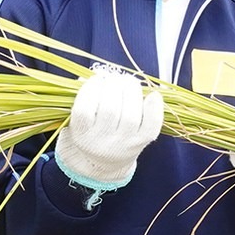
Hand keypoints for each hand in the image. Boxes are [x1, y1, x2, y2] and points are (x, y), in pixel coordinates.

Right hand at [54, 67, 163, 189]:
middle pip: (109, 110)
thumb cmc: (91, 128)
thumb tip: (102, 74)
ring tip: (128, 82)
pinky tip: (153, 95)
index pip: (84, 110)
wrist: (105, 160)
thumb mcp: (79, 116)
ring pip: (131, 115)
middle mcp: (102, 142)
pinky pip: (151, 126)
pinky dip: (154, 108)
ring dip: (131, 91)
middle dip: (113, 86)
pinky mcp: (142, 142)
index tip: (97, 79)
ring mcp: (124, 144)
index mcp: (82, 134)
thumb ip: (85, 94)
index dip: (91, 89)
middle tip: (114, 78)